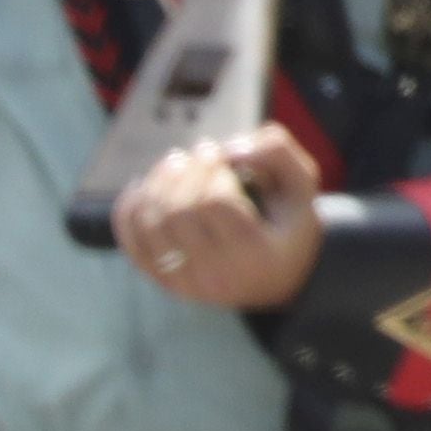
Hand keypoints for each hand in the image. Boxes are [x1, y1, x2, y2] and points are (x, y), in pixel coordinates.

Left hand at [114, 121, 324, 310]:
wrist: (279, 279)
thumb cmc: (289, 226)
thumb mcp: (301, 186)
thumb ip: (277, 153)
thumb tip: (230, 147)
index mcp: (256, 253)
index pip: (216, 203)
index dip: (210, 169)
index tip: (215, 150)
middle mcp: (217, 275)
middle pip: (178, 213)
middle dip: (182, 173)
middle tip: (192, 153)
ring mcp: (185, 283)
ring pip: (150, 224)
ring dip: (156, 184)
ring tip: (172, 164)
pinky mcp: (164, 282)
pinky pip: (131, 241)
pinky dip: (129, 208)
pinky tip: (145, 186)